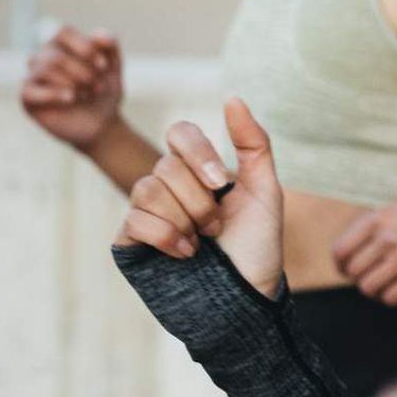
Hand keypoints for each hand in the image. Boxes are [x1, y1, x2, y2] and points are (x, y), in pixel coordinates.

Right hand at [20, 24, 122, 149]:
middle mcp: (43, 56)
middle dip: (84, 73)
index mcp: (61, 43)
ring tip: (88, 94)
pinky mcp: (27, 96)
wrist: (101, 122)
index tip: (104, 66)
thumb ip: (110, 44)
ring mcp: (33, 76)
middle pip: (57, 56)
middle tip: (99, 87)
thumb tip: (99, 35)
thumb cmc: (103, 90)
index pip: (63, 32)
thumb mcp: (113, 66)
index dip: (84, 47)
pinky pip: (30, 90)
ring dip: (73, 83)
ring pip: (46, 70)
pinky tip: (71, 99)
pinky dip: (54, 94)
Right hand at [113, 98, 285, 295]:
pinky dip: (166, 237)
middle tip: (218, 228)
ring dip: (185, 220)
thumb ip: (253, 143)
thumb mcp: (266, 191)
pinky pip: (135, 220)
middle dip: (200, 201)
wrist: (246, 298)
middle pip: (166, 166)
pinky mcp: (130, 240)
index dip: (198, 153)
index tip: (220, 184)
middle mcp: (168, 186)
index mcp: (198, 170)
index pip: (180, 133)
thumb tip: (232, 97)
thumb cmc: (258, 246)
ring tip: (202, 243)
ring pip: (147, 189)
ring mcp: (147, 212)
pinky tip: (185, 254)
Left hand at [333, 204, 396, 306]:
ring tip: (388, 281)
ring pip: (368, 288)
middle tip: (374, 273)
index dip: (341, 265)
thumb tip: (342, 264)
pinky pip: (389, 298)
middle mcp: (386, 238)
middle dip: (361, 277)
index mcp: (375, 220)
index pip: (340, 252)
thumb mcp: (392, 213)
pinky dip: (392, 296)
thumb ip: (367, 232)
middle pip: (354, 273)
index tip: (348, 268)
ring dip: (376, 289)